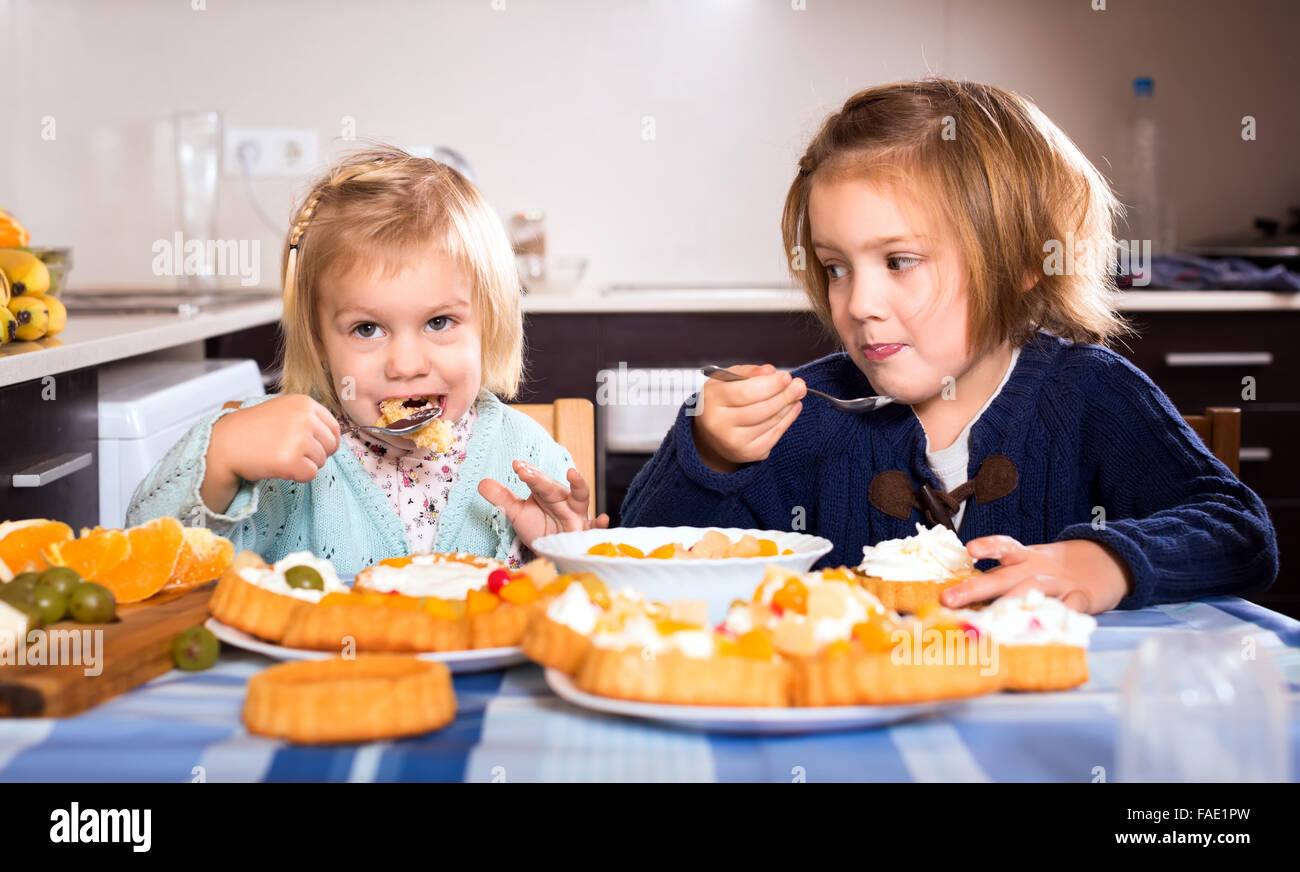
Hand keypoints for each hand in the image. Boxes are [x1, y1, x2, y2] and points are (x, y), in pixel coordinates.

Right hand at [209, 394, 340, 483]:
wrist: (224, 444)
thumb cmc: (252, 430)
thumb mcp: (284, 411)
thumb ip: (309, 419)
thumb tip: (333, 437)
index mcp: (305, 403)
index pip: (334, 428)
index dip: (325, 442)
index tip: (310, 446)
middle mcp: (305, 418)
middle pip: (331, 446)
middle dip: (315, 454)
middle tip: (290, 452)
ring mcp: (299, 439)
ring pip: (321, 461)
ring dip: (303, 464)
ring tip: (280, 456)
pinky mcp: (292, 460)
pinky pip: (310, 474)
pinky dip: (297, 476)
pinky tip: (279, 466)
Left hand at [478, 461, 609, 548]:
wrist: (553, 552)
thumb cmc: (539, 529)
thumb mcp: (517, 513)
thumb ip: (502, 498)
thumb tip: (481, 482)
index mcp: (546, 492)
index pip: (536, 480)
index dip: (528, 472)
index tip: (517, 466)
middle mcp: (563, 499)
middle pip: (552, 486)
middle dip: (540, 479)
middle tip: (525, 472)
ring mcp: (576, 513)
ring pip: (580, 495)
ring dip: (578, 484)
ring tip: (573, 473)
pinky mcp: (585, 531)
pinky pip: (594, 527)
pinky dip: (600, 524)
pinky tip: (604, 519)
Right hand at [691, 364, 805, 472]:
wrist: (711, 434)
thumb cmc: (722, 401)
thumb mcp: (728, 380)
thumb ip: (749, 372)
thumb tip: (770, 371)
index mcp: (712, 400)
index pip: (745, 392)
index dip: (770, 384)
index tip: (786, 377)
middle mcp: (719, 424)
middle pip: (760, 409)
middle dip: (784, 396)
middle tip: (799, 386)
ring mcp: (734, 442)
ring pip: (770, 422)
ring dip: (788, 407)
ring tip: (796, 395)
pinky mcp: (748, 453)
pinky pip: (774, 435)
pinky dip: (786, 420)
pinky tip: (792, 409)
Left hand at [938, 535, 1132, 614]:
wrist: (1105, 563)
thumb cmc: (1053, 570)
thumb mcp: (1030, 565)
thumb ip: (1003, 579)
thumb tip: (961, 597)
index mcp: (1024, 558)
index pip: (1005, 547)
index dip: (988, 546)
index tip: (969, 549)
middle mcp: (1038, 569)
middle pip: (1005, 576)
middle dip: (975, 588)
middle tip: (948, 599)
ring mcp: (1060, 584)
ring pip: (1033, 591)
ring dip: (1009, 604)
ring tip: (987, 618)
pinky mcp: (1082, 599)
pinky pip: (1068, 609)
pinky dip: (1056, 616)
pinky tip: (1041, 626)